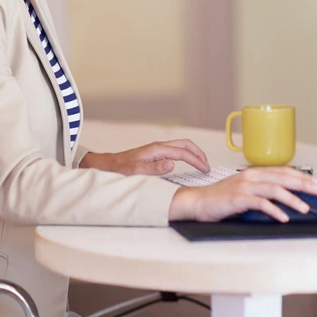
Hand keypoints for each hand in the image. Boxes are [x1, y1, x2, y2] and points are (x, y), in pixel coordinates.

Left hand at [79, 140, 209, 175]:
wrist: (108, 165)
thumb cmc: (120, 169)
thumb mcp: (136, 171)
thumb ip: (155, 169)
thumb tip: (172, 164)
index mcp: (157, 149)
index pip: (182, 153)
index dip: (196, 161)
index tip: (205, 169)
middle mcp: (159, 146)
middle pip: (185, 144)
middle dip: (199, 153)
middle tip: (207, 165)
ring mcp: (157, 149)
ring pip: (181, 146)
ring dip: (193, 153)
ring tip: (201, 163)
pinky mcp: (156, 153)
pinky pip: (176, 150)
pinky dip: (186, 154)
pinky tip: (187, 162)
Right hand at [167, 166, 316, 222]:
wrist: (199, 202)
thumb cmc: (222, 198)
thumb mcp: (245, 190)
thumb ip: (262, 191)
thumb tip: (284, 199)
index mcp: (254, 172)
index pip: (283, 171)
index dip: (301, 176)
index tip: (315, 183)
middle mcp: (251, 176)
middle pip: (283, 177)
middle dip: (303, 184)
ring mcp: (245, 186)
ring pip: (275, 189)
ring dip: (292, 199)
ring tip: (304, 208)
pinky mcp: (239, 198)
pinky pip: (261, 203)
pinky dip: (274, 210)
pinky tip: (283, 217)